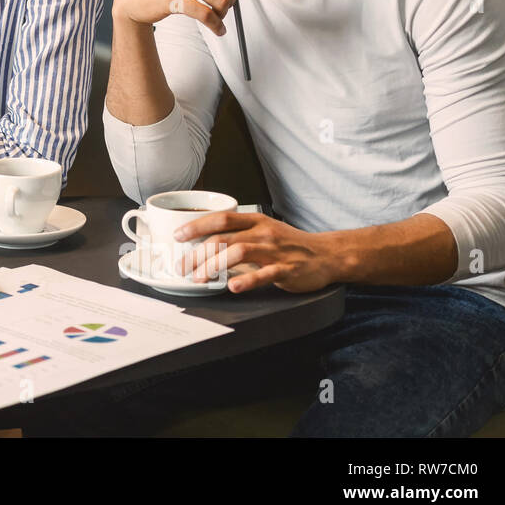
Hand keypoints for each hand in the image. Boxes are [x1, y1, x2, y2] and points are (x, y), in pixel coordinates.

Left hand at [172, 211, 341, 293]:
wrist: (326, 254)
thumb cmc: (288, 244)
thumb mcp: (263, 230)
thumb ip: (237, 234)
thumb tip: (202, 242)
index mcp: (255, 221)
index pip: (221, 218)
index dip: (197, 225)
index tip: (178, 236)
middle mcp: (263, 233)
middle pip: (224, 238)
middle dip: (198, 253)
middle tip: (182, 267)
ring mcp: (275, 251)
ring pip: (239, 252)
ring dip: (214, 265)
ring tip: (200, 278)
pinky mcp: (287, 269)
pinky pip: (265, 274)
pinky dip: (247, 280)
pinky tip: (232, 286)